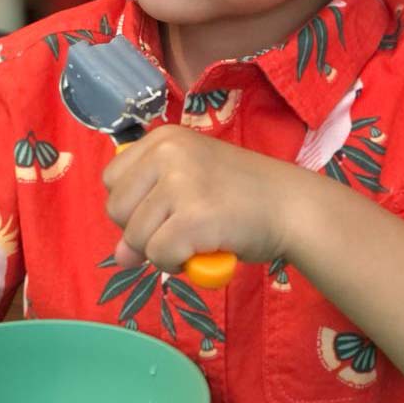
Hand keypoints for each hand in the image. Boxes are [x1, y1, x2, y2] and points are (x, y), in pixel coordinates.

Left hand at [103, 125, 296, 272]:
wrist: (291, 205)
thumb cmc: (242, 194)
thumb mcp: (189, 187)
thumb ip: (150, 211)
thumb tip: (119, 256)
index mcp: (163, 138)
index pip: (112, 179)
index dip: (131, 204)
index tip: (162, 210)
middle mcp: (167, 153)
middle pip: (116, 209)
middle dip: (141, 231)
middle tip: (179, 228)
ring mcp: (180, 183)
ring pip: (135, 237)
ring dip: (161, 251)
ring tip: (197, 238)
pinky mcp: (193, 217)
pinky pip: (158, 255)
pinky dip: (176, 264)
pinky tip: (203, 251)